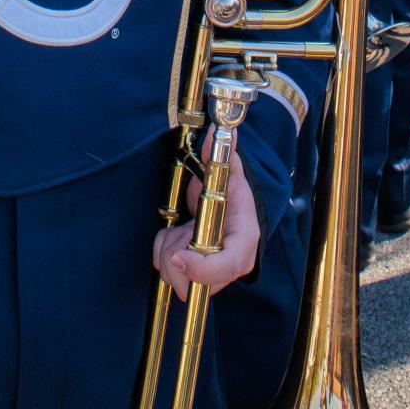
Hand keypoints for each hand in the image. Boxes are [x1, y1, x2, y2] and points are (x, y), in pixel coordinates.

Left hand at [153, 145, 259, 301]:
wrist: (228, 205)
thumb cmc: (232, 192)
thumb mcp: (229, 171)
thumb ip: (222, 152)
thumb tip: (221, 129)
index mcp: (244, 240)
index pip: (228, 265)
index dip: (203, 268)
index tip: (178, 257)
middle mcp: (231, 264)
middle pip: (197, 279)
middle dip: (177, 252)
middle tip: (180, 229)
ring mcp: (213, 274)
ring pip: (178, 276)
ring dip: (169, 249)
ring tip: (180, 229)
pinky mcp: (196, 276)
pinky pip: (168, 271)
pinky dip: (165, 252)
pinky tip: (176, 235)